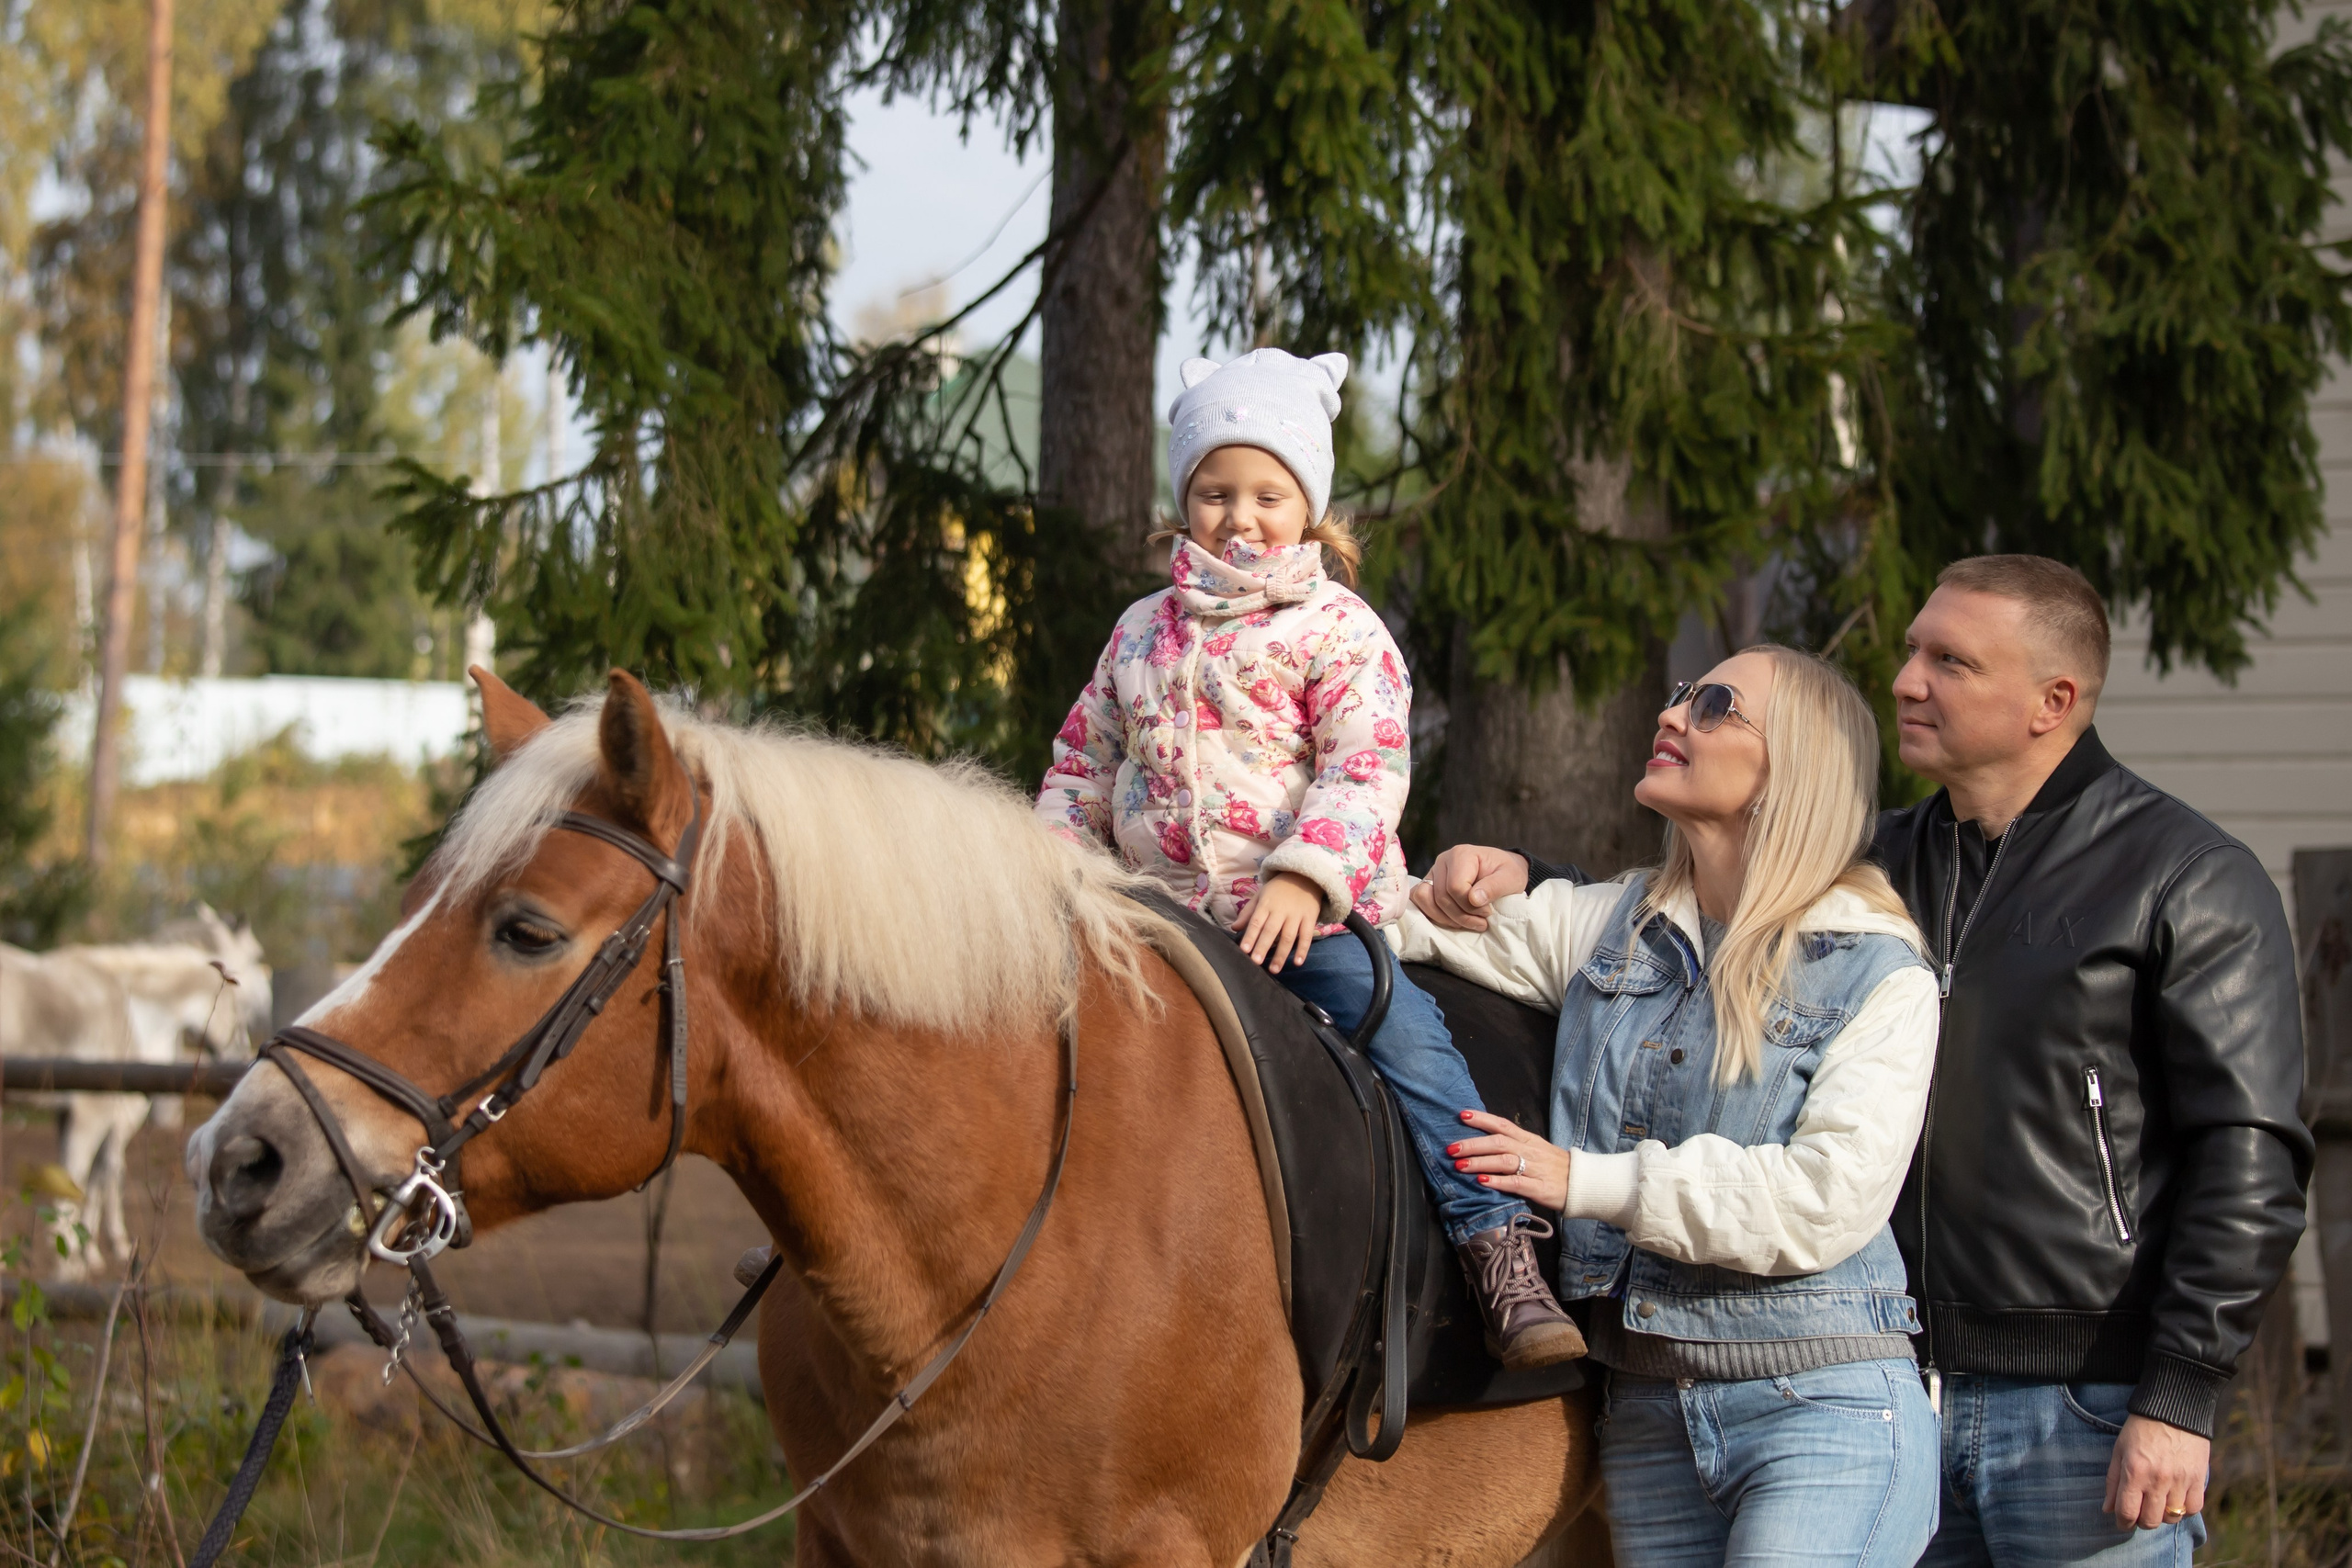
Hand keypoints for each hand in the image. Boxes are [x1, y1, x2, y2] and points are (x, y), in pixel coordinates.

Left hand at [1235, 872, 1326, 971]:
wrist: (1305, 876)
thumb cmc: (1278, 890)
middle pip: (1271, 931)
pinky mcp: (1310, 918)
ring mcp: (1296, 915)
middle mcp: (1281, 910)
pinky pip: (1307, 936)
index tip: (1244, 950)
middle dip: (1263, 946)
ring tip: (1274, 970)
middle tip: (1256, 962)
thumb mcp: (1261, 896)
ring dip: (1281, 954)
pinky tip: (1298, 963)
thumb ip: (1248, 913)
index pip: (1256, 922)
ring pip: (1288, 937)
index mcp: (1266, 904)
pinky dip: (1303, 950)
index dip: (1250, 936)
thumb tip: (1234, 928)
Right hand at [1412, 846, 1529, 931]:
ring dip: (1446, 918)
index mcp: (1461, 855)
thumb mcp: (1510, 878)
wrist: (1502, 871)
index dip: (1471, 906)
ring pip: (1425, 900)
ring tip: (1468, 922)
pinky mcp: (1428, 885)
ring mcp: (1433, 873)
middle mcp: (1442, 861)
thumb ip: (1494, 887)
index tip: (1488, 912)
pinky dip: (1433, 914)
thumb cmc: (1506, 873)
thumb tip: (1473, 899)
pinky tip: (1452, 920)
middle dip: (1461, 916)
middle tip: (1481, 922)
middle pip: (1441, 897)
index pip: (1455, 887)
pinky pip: (1419, 900)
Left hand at [1447, 1109, 1570, 1209]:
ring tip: (1460, 1166)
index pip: (1502, 1124)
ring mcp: (1535, 1169)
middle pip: (1498, 1142)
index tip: (1461, 1115)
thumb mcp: (1537, 1150)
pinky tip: (1483, 1182)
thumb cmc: (1556, 1168)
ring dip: (1480, 1162)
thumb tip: (1485, 1143)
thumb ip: (1514, 1146)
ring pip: (1504, 1160)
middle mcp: (1530, 1151)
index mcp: (1529, 1140)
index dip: (1482, 1119)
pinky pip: (1516, 1183)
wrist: (1585, 1184)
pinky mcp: (1540, 1188)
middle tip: (1451, 1149)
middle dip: (1472, 1144)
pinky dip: (1498, 1181)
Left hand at [2104, 1413, 2208, 1530]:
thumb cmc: (2141, 1429)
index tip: (2122, 1522)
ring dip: (2163, 1515)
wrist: (2174, 1409)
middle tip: (2140, 1512)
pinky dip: (2185, 1509)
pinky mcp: (2198, 1478)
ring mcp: (2180, 1480)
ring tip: (2158, 1504)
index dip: (2123, 1522)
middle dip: (2142, 1521)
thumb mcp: (2119, 1450)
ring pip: (2172, 1517)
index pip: (2127, 1512)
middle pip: (2151, 1520)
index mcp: (2134, 1471)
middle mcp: (2158, 1479)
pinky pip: (2193, 1508)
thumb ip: (2113, 1482)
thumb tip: (2108, 1509)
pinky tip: (2177, 1499)